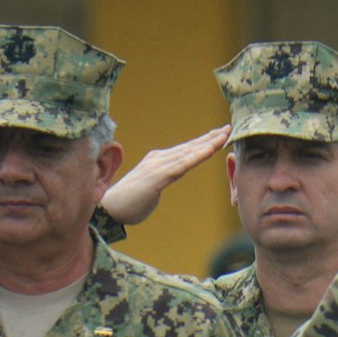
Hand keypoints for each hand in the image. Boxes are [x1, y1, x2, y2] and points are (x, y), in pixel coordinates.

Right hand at [100, 124, 229, 224]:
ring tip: (225, 134)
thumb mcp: (150, 189)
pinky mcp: (158, 176)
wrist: (109, 208)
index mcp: (157, 161)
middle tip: (228, 128)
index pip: (185, 150)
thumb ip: (158, 181)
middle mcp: (159, 158)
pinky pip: (183, 165)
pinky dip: (198, 156)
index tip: (219, 134)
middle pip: (190, 146)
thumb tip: (162, 181)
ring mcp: (158, 166)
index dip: (203, 142)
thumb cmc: (128, 202)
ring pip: (189, 152)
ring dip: (209, 143)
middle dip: (210, 137)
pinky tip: (211, 150)